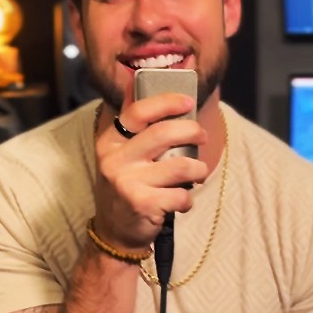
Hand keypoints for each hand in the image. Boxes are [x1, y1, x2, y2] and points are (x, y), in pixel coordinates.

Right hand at [93, 92, 207, 250]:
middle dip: (192, 132)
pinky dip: (188, 199)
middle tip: (202, 136)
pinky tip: (181, 201)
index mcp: (110, 142)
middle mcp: (115, 160)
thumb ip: (130, 121)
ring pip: (180, 165)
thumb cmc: (125, 185)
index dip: (167, 102)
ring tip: (197, 173)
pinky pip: (182, 195)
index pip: (138, 111)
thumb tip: (135, 80)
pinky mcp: (143, 205)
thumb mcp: (119, 152)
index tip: (187, 101)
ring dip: (198, 169)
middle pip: (164, 134)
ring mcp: (128, 183)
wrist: (115, 232)